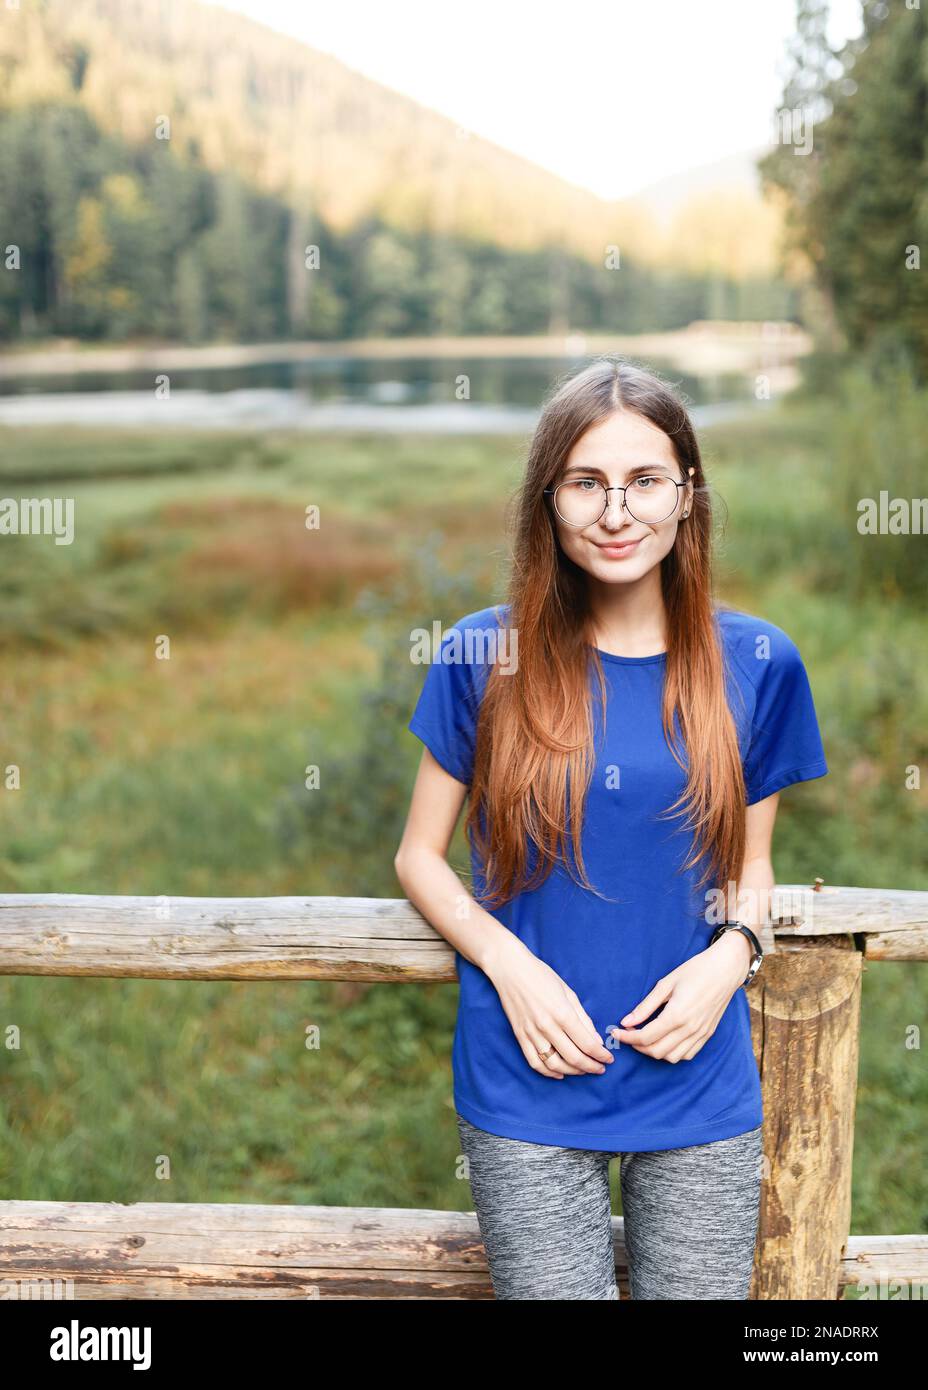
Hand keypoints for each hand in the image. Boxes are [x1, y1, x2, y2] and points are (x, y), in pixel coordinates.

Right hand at [482, 933, 615, 1079]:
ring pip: (554, 1064)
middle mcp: (547, 1026)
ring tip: (583, 1070)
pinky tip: (560, 1073)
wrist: (510, 969)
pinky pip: (534, 1062)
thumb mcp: (568, 992)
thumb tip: (596, 1041)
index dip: (601, 1055)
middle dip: (591, 1066)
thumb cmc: (541, 976)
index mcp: (562, 1013)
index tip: (609, 1058)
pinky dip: (548, 1072)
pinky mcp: (519, 1036)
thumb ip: (583, 1018)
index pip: (587, 1043)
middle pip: (573, 1057)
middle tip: (600, 1068)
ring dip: (572, 1072)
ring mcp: (531, 1033)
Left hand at [608, 931, 751, 1063]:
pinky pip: (687, 1055)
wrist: (725, 970)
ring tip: (645, 1037)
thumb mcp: (666, 984)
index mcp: (677, 1015)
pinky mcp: (708, 1035)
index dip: (627, 1037)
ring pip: (671, 1057)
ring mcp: (700, 1034)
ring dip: (654, 1052)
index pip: (645, 1037)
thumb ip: (645, 1006)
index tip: (616, 1032)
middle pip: (656, 1051)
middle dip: (637, 1046)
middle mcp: (689, 1029)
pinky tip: (664, 1040)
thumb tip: (626, 1021)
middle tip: (628, 1033)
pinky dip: (672, 1053)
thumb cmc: (695, 971)